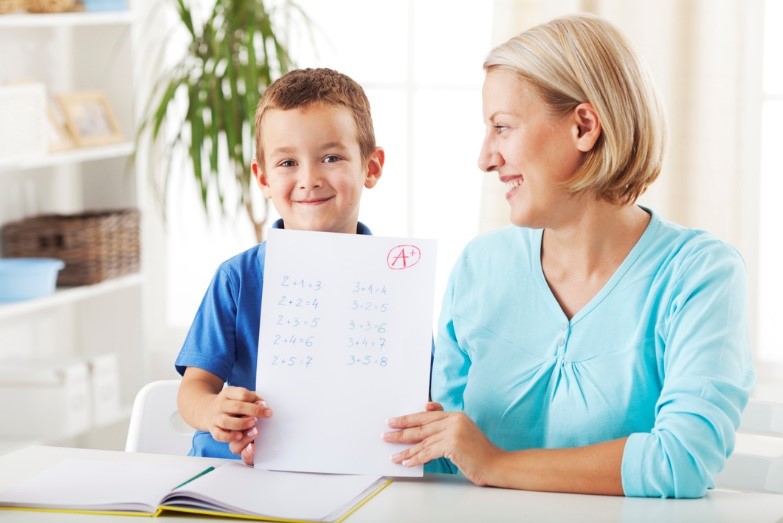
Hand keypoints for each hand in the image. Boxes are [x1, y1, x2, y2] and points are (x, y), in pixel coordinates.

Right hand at [204, 386, 271, 464]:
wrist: (205, 410)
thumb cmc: (229, 403)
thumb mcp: (237, 395)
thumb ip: (251, 398)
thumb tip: (263, 404)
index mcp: (228, 393)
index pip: (242, 394)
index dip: (255, 400)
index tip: (267, 406)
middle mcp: (221, 405)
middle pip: (237, 407)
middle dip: (254, 410)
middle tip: (266, 414)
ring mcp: (216, 418)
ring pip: (227, 421)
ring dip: (242, 423)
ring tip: (253, 423)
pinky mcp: (213, 429)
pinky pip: (219, 435)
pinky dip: (229, 437)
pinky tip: (239, 436)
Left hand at [383, 402, 503, 485]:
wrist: (496, 464)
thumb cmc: (478, 452)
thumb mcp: (462, 431)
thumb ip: (445, 422)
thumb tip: (425, 408)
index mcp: (455, 415)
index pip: (426, 416)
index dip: (408, 419)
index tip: (393, 421)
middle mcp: (453, 420)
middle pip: (421, 426)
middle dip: (401, 431)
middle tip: (385, 435)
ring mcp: (453, 432)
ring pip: (422, 441)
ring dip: (405, 450)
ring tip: (392, 454)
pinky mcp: (452, 445)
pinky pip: (428, 452)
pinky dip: (416, 458)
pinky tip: (406, 462)